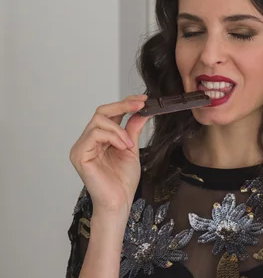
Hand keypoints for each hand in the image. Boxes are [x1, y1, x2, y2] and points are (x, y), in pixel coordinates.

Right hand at [70, 94, 150, 216]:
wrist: (119, 201)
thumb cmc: (123, 181)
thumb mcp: (131, 149)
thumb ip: (132, 130)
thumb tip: (141, 111)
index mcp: (99, 139)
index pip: (109, 114)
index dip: (125, 104)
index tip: (143, 99)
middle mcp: (87, 141)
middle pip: (101, 112)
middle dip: (123, 105)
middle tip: (141, 104)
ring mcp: (81, 147)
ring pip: (98, 121)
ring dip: (119, 129)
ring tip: (129, 144)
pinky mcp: (80, 155)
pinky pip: (95, 134)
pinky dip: (112, 137)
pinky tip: (122, 146)